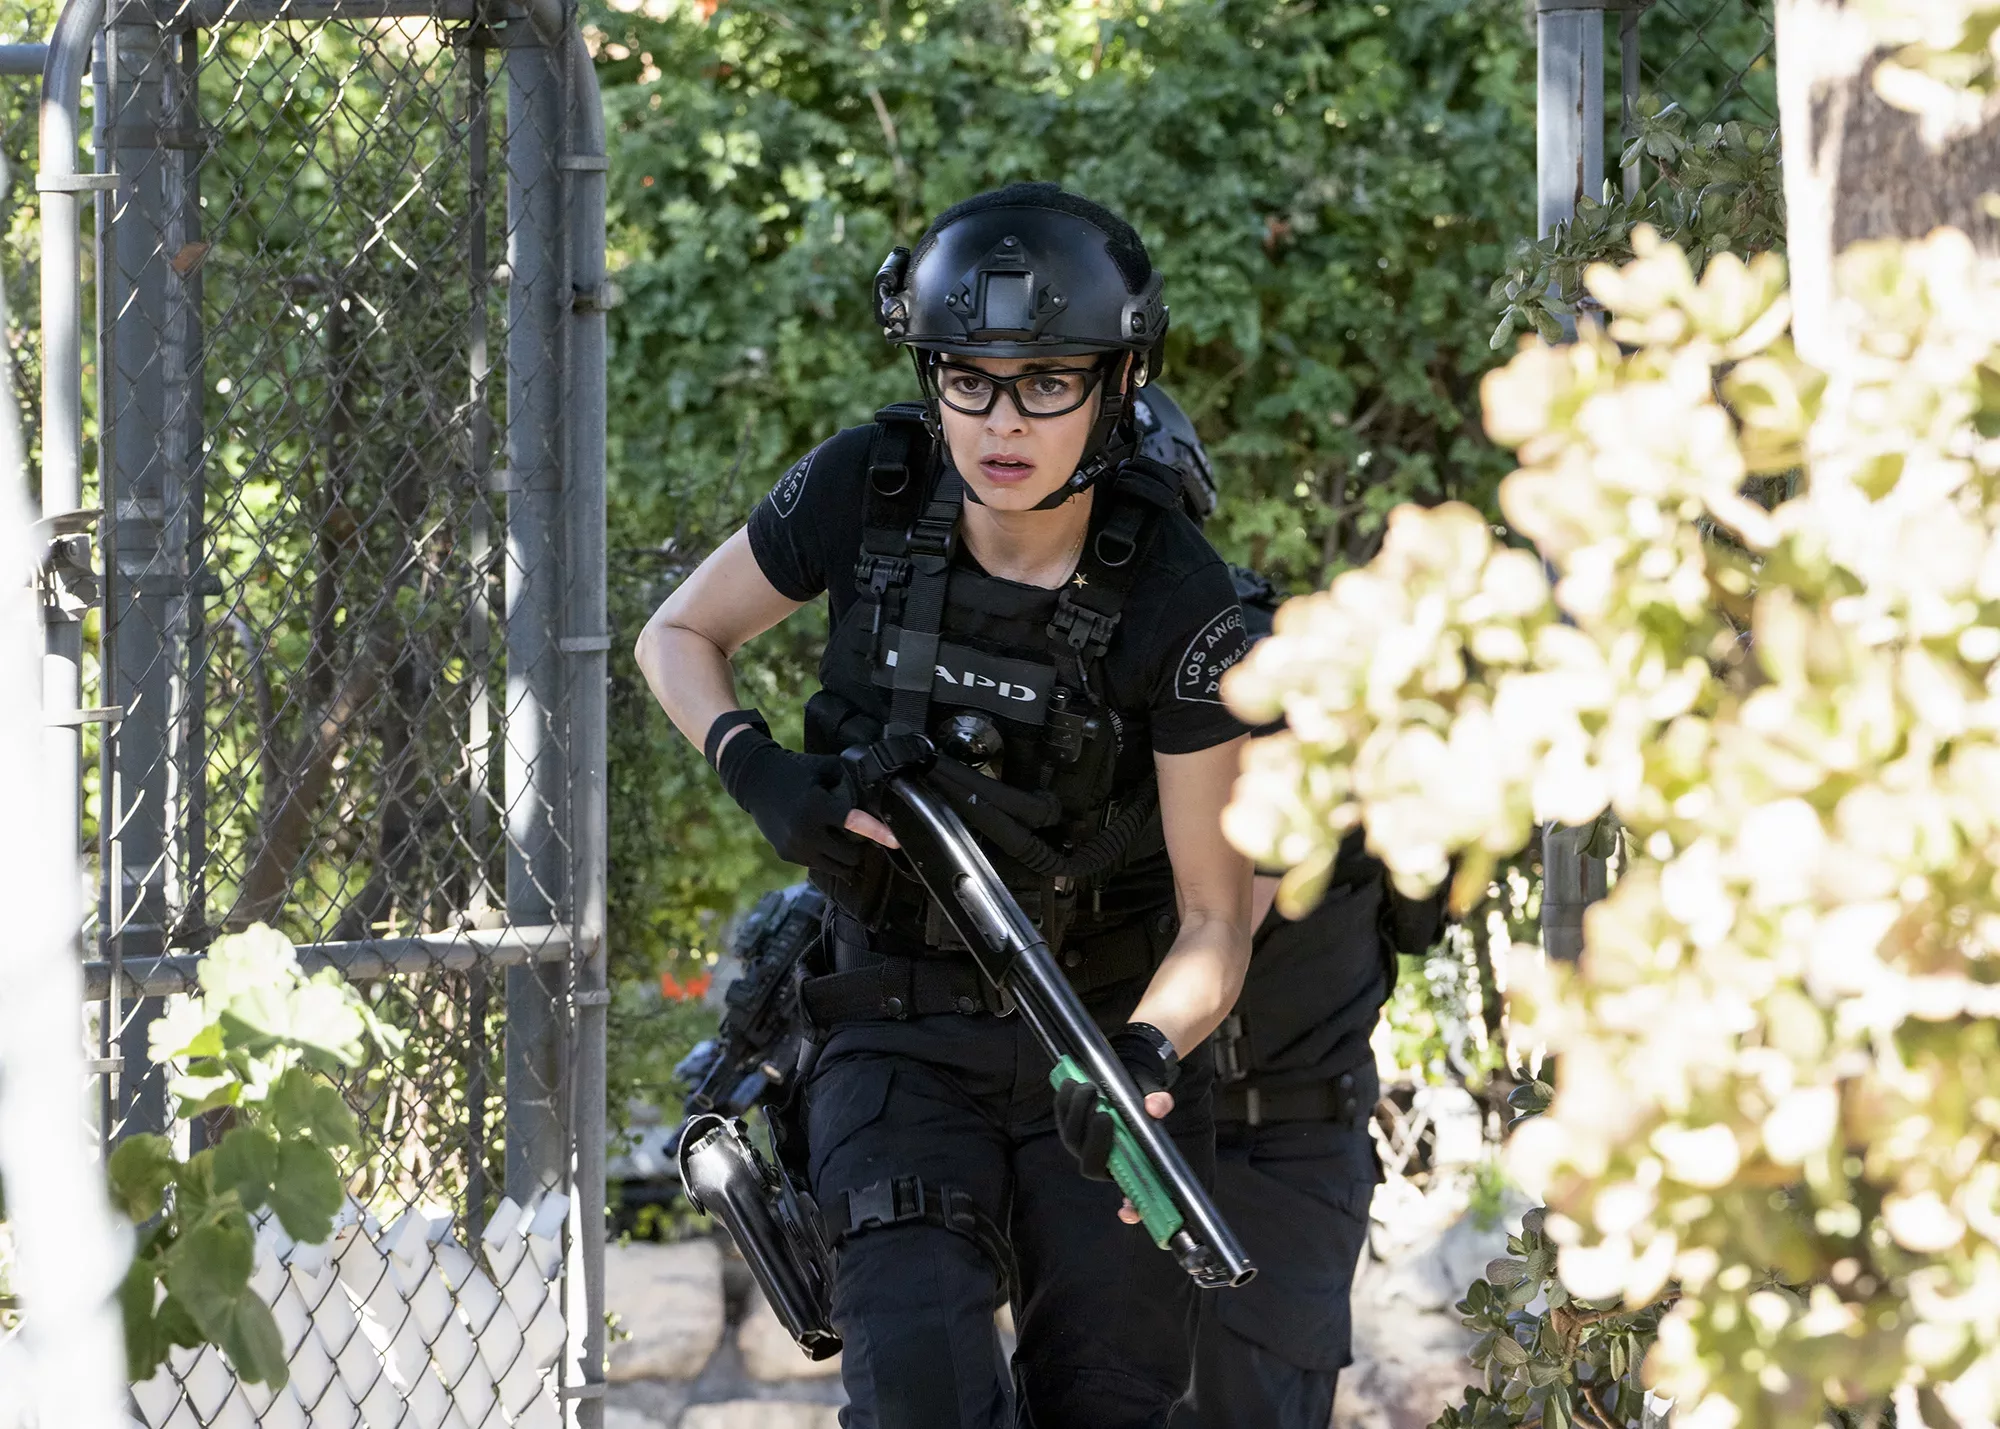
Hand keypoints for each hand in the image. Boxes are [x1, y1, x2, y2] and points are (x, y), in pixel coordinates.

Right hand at [713, 716, 897, 870]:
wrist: (754, 781)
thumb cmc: (793, 770)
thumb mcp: (823, 767)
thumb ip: (848, 779)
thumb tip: (874, 791)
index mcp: (817, 806)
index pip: (854, 823)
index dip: (878, 833)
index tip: (896, 842)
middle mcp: (806, 832)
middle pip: (848, 855)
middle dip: (859, 848)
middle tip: (859, 836)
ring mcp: (796, 847)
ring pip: (835, 867)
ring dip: (844, 857)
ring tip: (843, 841)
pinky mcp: (788, 855)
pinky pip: (818, 864)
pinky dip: (826, 857)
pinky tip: (823, 841)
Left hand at [1052, 1023, 1179, 1220]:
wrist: (1123, 1080)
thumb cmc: (1140, 1100)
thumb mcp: (1153, 1098)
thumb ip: (1157, 1103)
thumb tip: (1155, 1107)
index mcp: (1128, 1165)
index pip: (1131, 1197)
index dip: (1130, 1209)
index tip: (1128, 1213)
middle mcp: (1102, 1161)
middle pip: (1090, 1164)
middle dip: (1094, 1140)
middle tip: (1104, 1114)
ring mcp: (1081, 1145)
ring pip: (1071, 1139)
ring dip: (1077, 1113)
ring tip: (1090, 1088)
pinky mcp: (1067, 1126)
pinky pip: (1061, 1117)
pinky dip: (1064, 1101)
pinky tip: (1072, 1084)